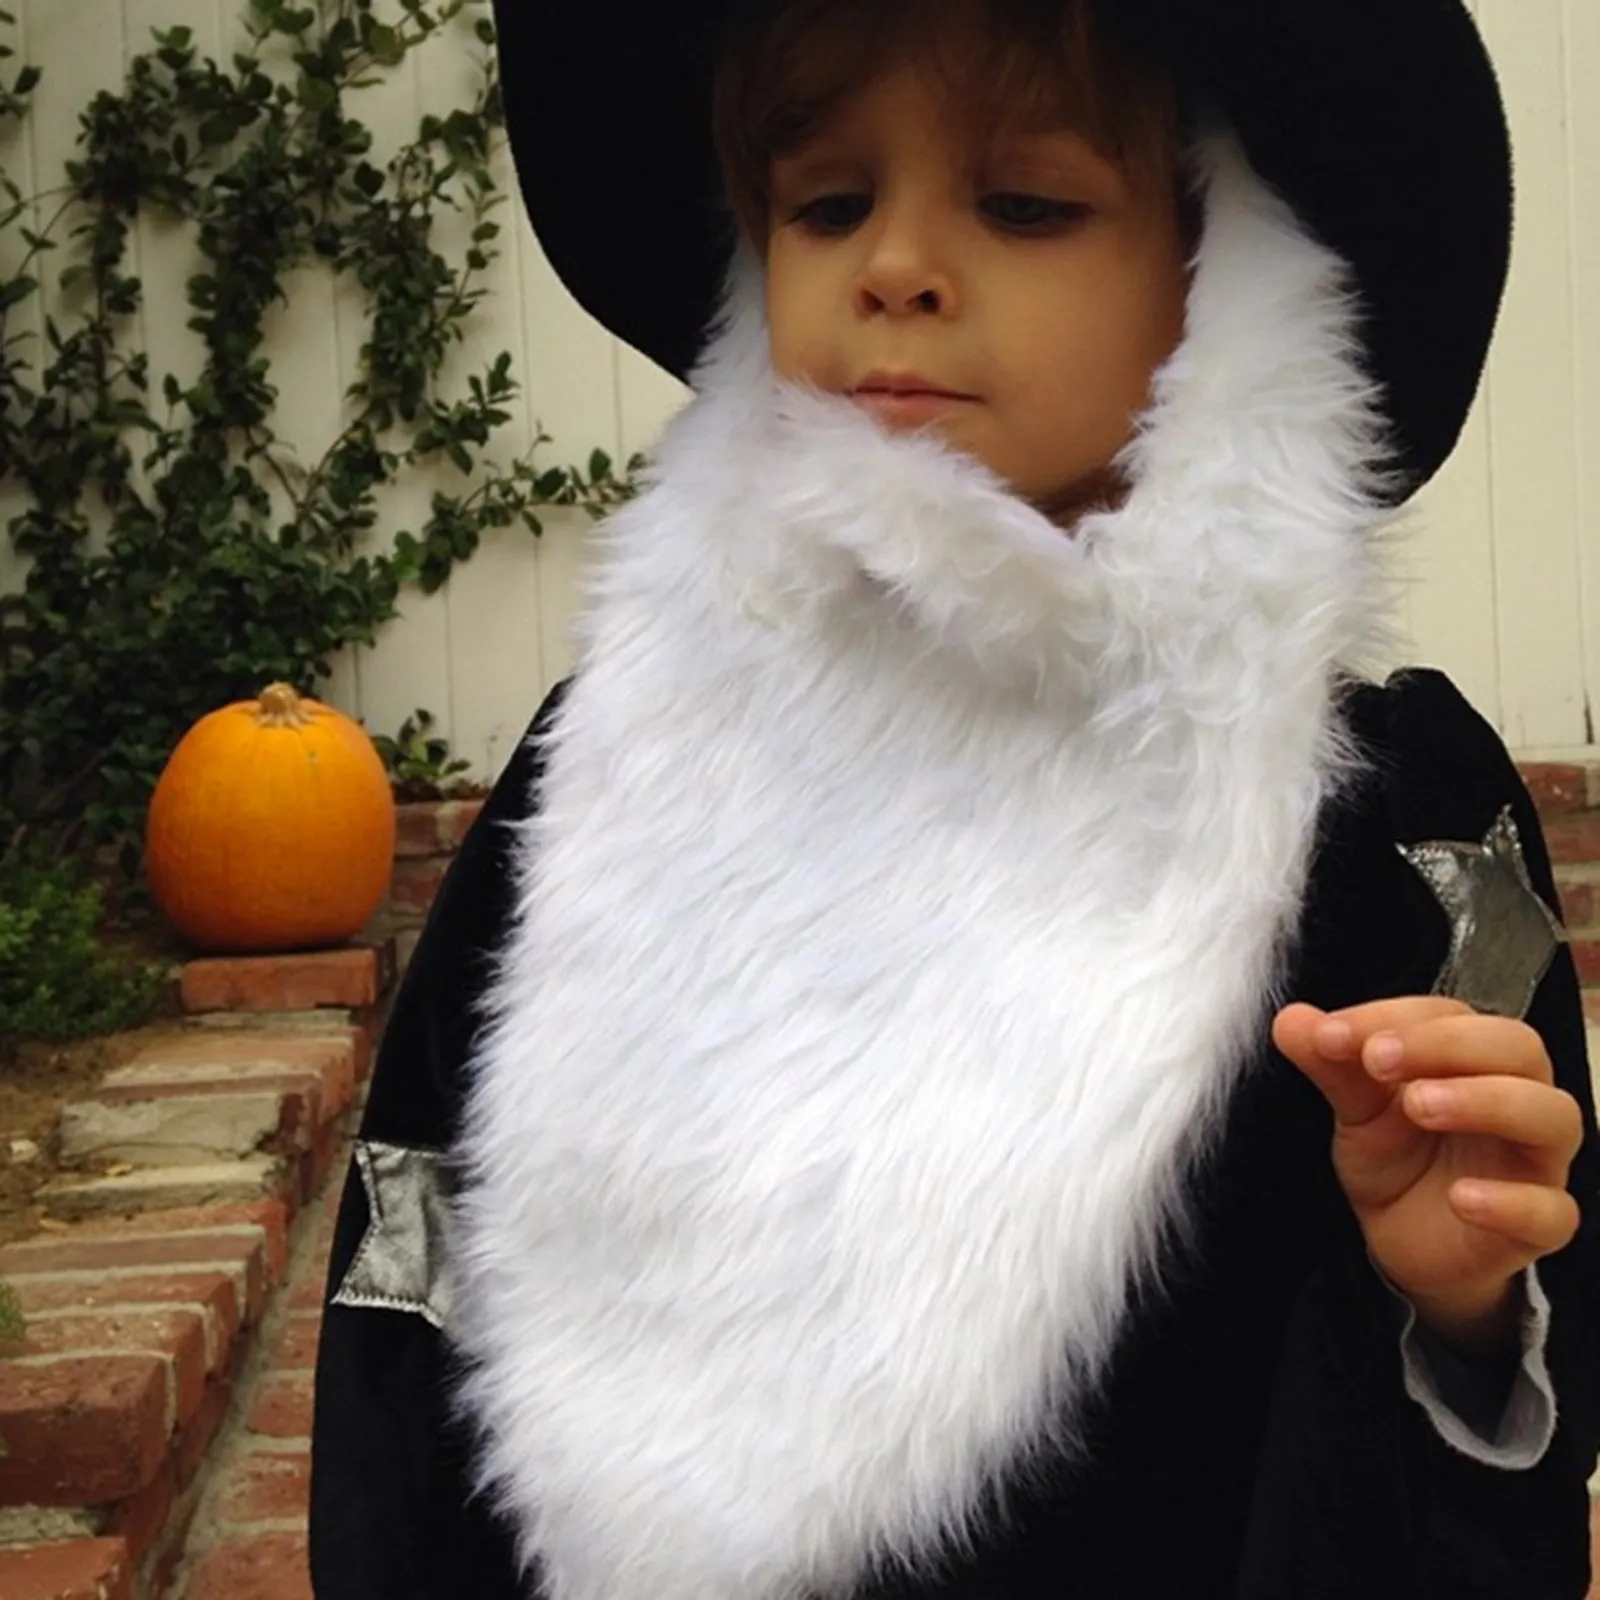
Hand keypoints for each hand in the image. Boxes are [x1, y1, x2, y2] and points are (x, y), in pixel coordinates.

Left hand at [1272, 997, 1582, 1352]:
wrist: (1400, 1241)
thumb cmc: (1395, 1157)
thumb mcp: (1356, 1108)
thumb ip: (1332, 1064)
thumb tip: (1292, 1019)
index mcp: (1473, 1057)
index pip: (1452, 1014)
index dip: (1394, 1017)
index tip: (1334, 1032)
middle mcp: (1517, 1097)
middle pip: (1518, 1047)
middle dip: (1446, 1044)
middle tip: (1376, 1059)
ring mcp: (1534, 1161)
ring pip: (1551, 1115)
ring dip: (1486, 1101)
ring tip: (1417, 1107)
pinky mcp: (1539, 1225)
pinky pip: (1553, 1212)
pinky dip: (1511, 1202)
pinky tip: (1461, 1198)